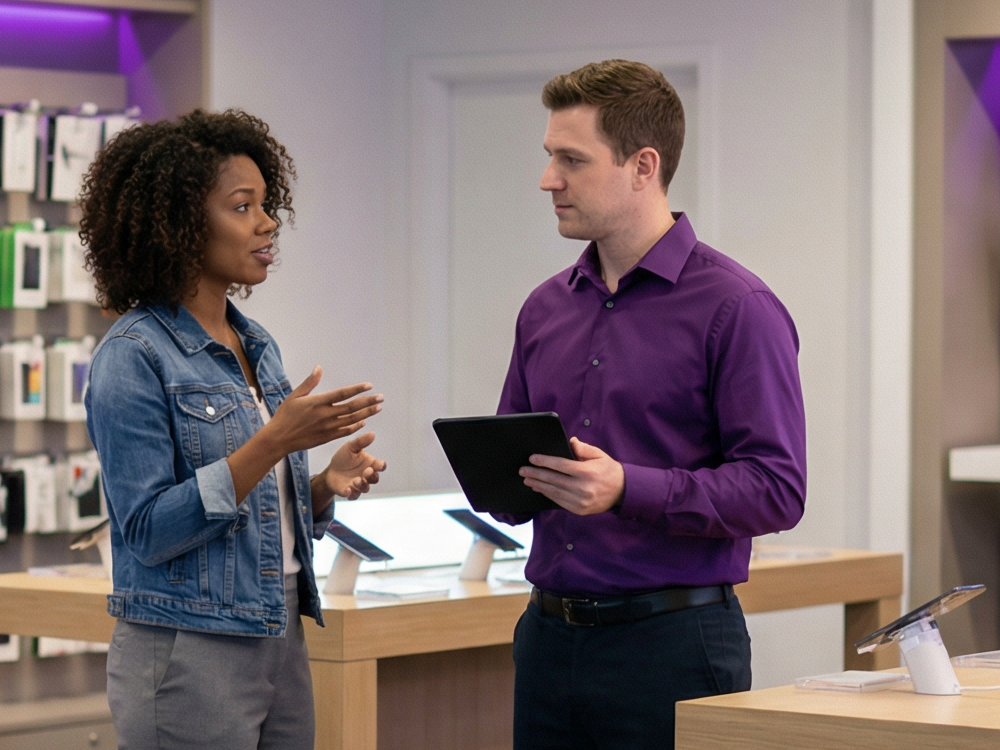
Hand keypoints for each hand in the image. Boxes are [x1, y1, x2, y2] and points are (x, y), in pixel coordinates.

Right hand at [266, 366, 382, 454]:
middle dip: (368, 402)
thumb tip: (319, 368)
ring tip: (378, 408)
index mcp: (317, 402)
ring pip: (352, 420)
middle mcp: (325, 415)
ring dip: (366, 413)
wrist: (279, 439)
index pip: (342, 394)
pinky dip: (356, 426)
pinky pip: (345, 431)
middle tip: (381, 397)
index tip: (369, 386)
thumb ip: (309, 382)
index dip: (357, 389)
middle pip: (352, 407)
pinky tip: (364, 422)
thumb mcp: (295, 396)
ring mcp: (327, 428)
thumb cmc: (285, 415)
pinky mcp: (327, 438)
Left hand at [316, 432, 385, 500]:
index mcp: (370, 464)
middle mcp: (367, 476)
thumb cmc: (344, 457)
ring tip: (356, 481)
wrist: (331, 470)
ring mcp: (359, 485)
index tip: (378, 465)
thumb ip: (361, 441)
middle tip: (366, 471)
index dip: (381, 466)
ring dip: (362, 485)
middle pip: (375, 478)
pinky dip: (352, 494)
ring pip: (366, 488)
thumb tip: (372, 433)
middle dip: (372, 476)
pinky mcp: (350, 492)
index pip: (381, 466)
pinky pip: (354, 496)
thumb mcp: (350, 447)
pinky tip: (347, 489)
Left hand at [519, 437, 623, 514]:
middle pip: (553, 480)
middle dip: (536, 474)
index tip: (532, 459)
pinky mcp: (579, 510)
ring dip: (539, 485)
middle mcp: (583, 488)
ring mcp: (580, 501)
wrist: (623, 492)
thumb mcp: (598, 455)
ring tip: (527, 480)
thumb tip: (569, 441)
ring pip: (554, 492)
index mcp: (586, 472)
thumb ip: (583, 448)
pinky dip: (548, 494)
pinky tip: (540, 489)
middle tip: (523, 470)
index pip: (560, 465)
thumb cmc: (608, 470)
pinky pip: (559, 501)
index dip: (544, 462)